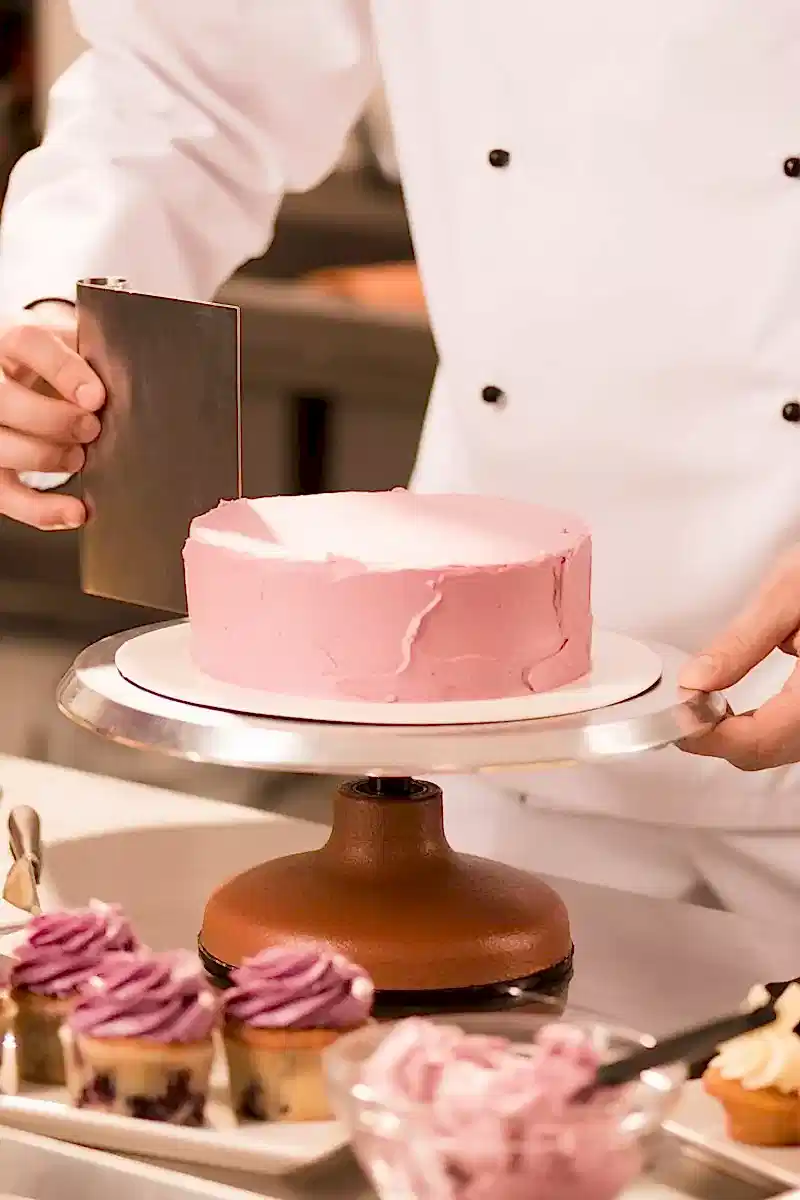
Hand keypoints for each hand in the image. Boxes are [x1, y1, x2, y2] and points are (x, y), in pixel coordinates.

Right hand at [0, 303, 103, 528]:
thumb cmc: (55, 361)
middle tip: (91, 429)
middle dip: (54, 420)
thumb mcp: (72, 343)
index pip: (28, 345)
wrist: (24, 373)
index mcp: (10, 339)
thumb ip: (92, 356)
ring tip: (78, 457)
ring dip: (46, 459)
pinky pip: (5, 495)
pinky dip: (41, 511)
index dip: (63, 372)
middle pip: (4, 401)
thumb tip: (131, 378)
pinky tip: (75, 511)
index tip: (96, 397)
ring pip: (0, 448)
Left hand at [678, 548, 799, 769]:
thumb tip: (697, 680)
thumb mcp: (790, 595)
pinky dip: (760, 728)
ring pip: (780, 748)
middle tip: (681, 711)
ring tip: (703, 706)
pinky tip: (735, 709)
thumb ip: (743, 641)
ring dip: (738, 736)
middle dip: (717, 738)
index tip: (676, 718)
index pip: (757, 741)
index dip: (708, 736)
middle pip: (766, 752)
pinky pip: (792, 734)